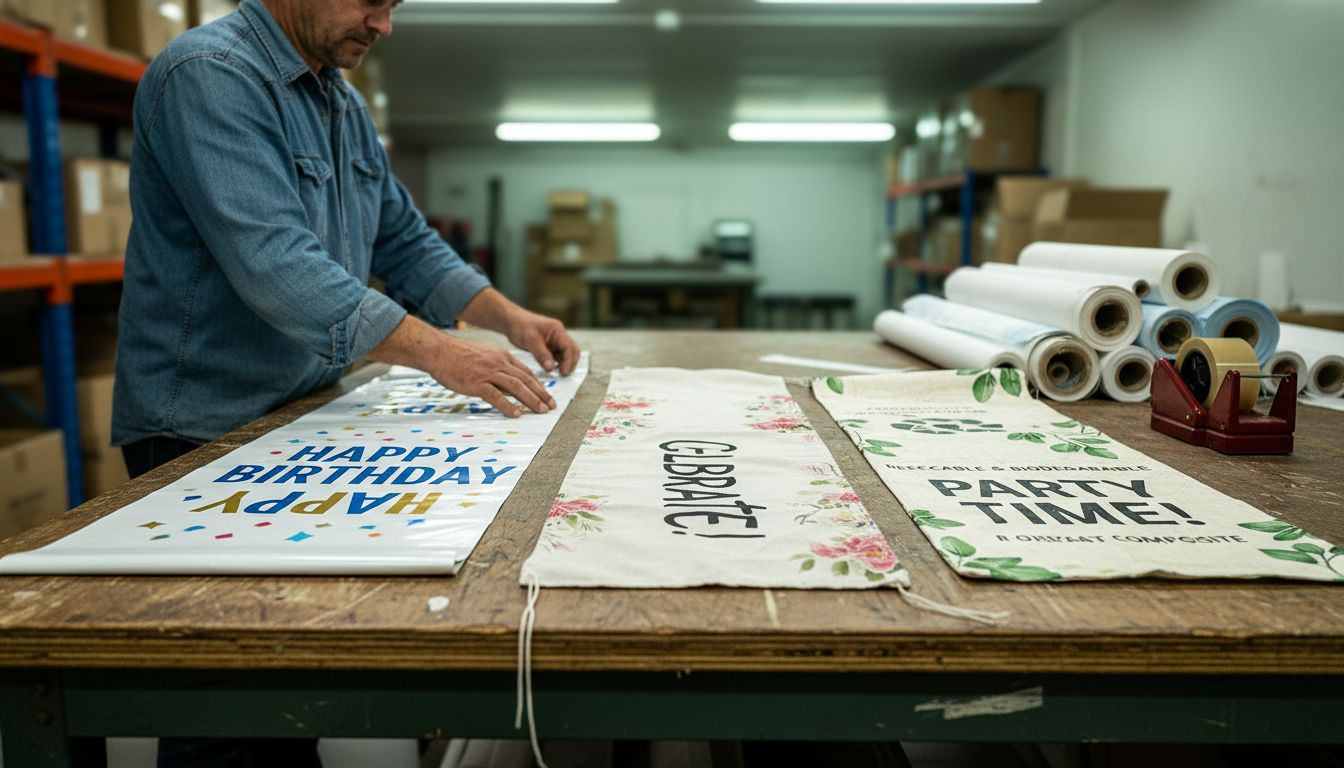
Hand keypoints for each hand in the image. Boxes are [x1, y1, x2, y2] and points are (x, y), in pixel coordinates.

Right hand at [429, 335, 555, 417]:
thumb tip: (506, 383)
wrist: (438, 350)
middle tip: (551, 406)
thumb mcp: (483, 356)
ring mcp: (488, 373)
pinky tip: (516, 414)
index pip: (526, 372)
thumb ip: (496, 367)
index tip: (546, 395)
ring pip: (516, 387)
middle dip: (541, 394)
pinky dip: (508, 406)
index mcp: (501, 356)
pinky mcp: (476, 383)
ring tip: (541, 411)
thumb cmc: (457, 355)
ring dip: (531, 400)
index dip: (539, 385)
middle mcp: (499, 363)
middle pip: (526, 380)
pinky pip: (496, 396)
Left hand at [504, 309, 580, 375]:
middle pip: (572, 351)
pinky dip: (555, 365)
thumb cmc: (520, 326)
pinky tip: (550, 372)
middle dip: (570, 364)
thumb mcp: (531, 340)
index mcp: (558, 330)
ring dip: (563, 365)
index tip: (563, 372)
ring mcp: (555, 342)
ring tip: (557, 376)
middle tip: (563, 375)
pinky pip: (556, 358)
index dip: (569, 361)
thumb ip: (542, 355)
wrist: (511, 322)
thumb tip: (551, 369)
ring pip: (565, 355)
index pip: (570, 347)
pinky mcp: (549, 347)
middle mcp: (559, 336)